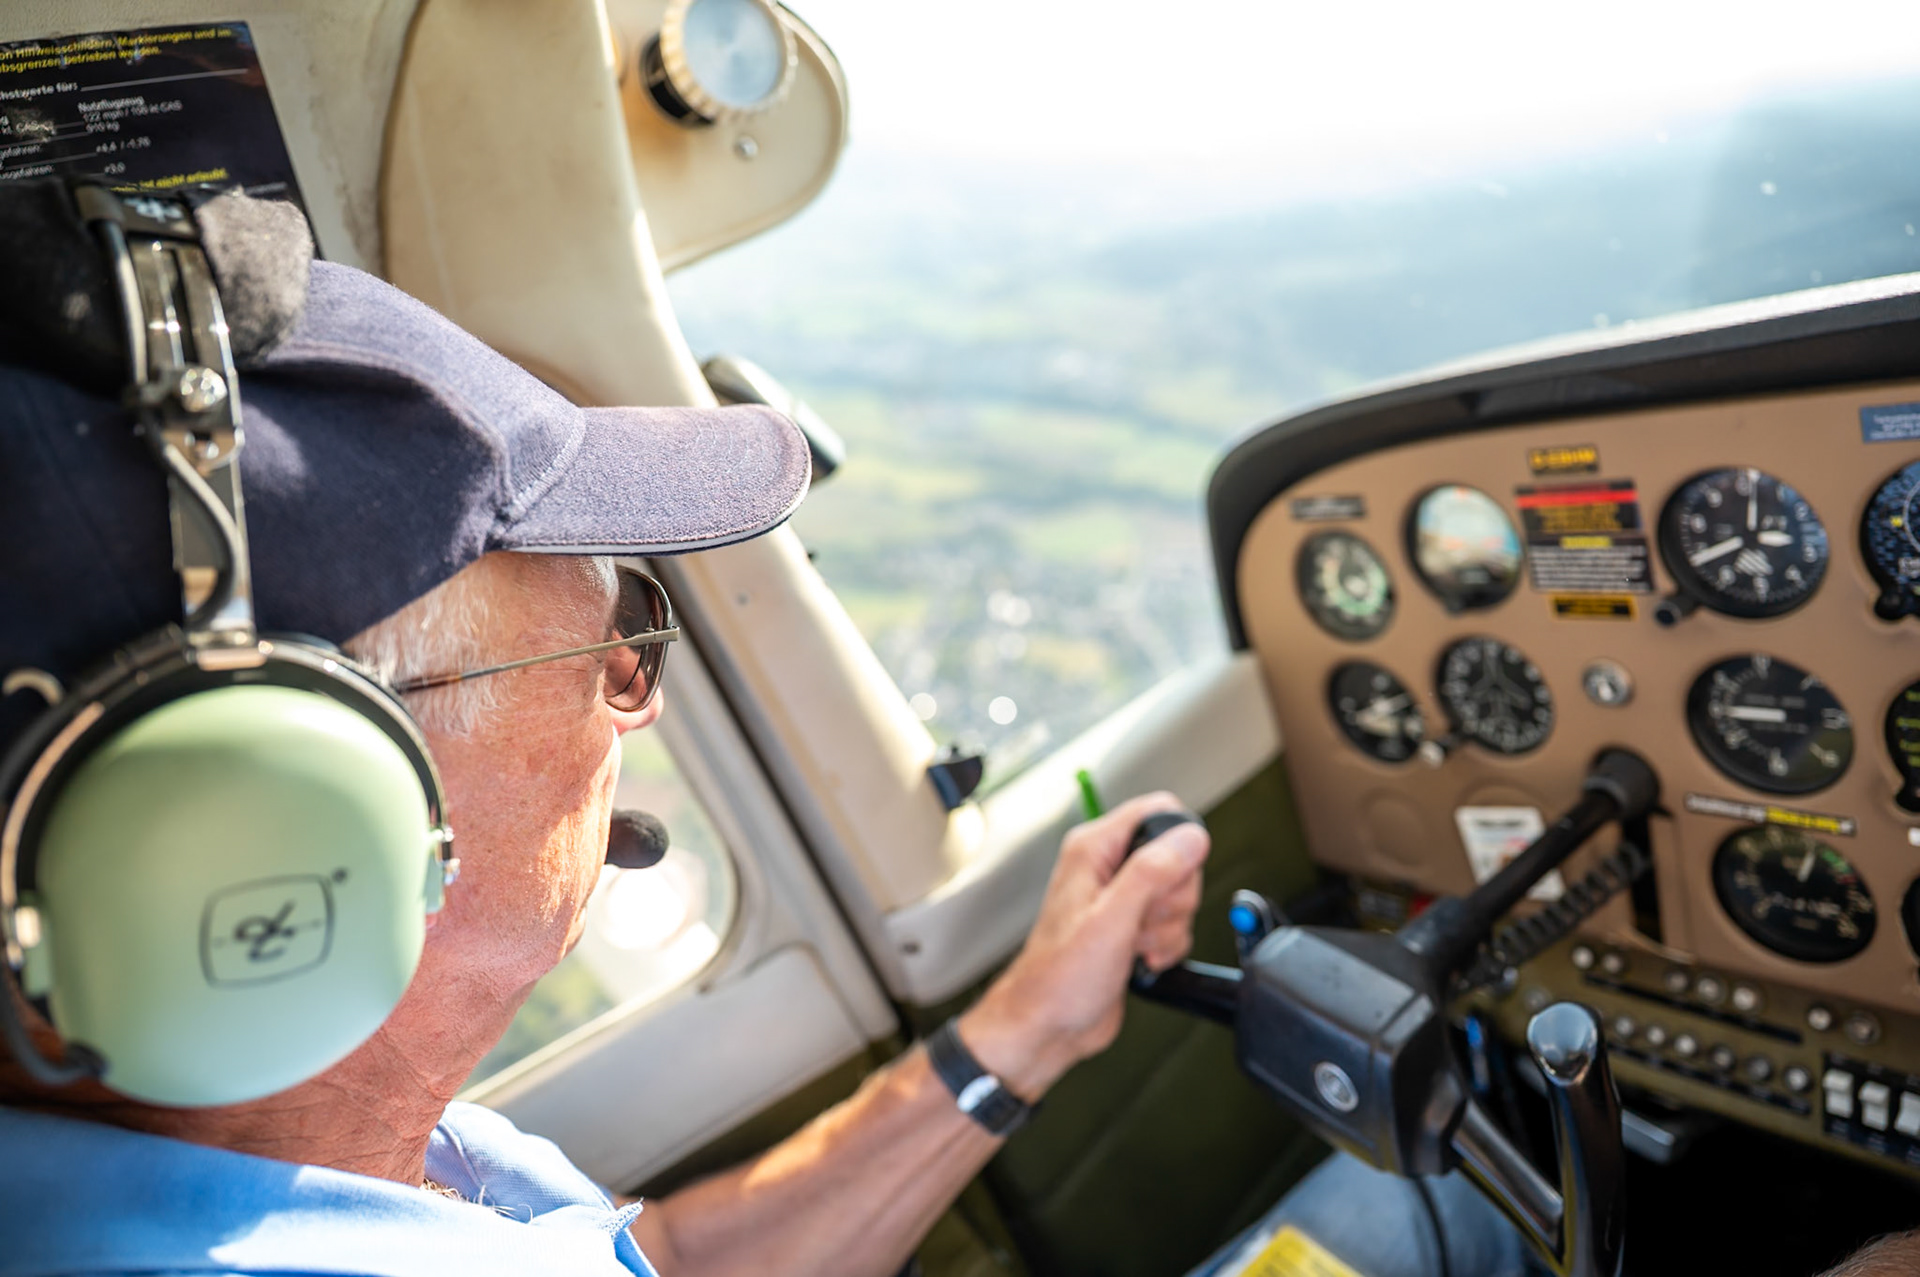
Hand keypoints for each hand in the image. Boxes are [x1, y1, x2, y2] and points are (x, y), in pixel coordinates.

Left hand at [956, 791, 1208, 1101]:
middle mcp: (1107, 867)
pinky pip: (1174, 923)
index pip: (1159, 811)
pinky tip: (1140, 958)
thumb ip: (1151, 872)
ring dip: (1168, 927)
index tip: (1168, 880)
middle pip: (1178, 857)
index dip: (1178, 843)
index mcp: (1094, 848)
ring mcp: (1121, 898)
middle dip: (1172, 897)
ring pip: (1178, 894)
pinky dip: (1166, 945)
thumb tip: (1189, 838)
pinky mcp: (1132, 926)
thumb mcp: (1111, 919)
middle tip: (1142, 920)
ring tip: (1134, 943)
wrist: (1047, 1025)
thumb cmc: (1059, 976)